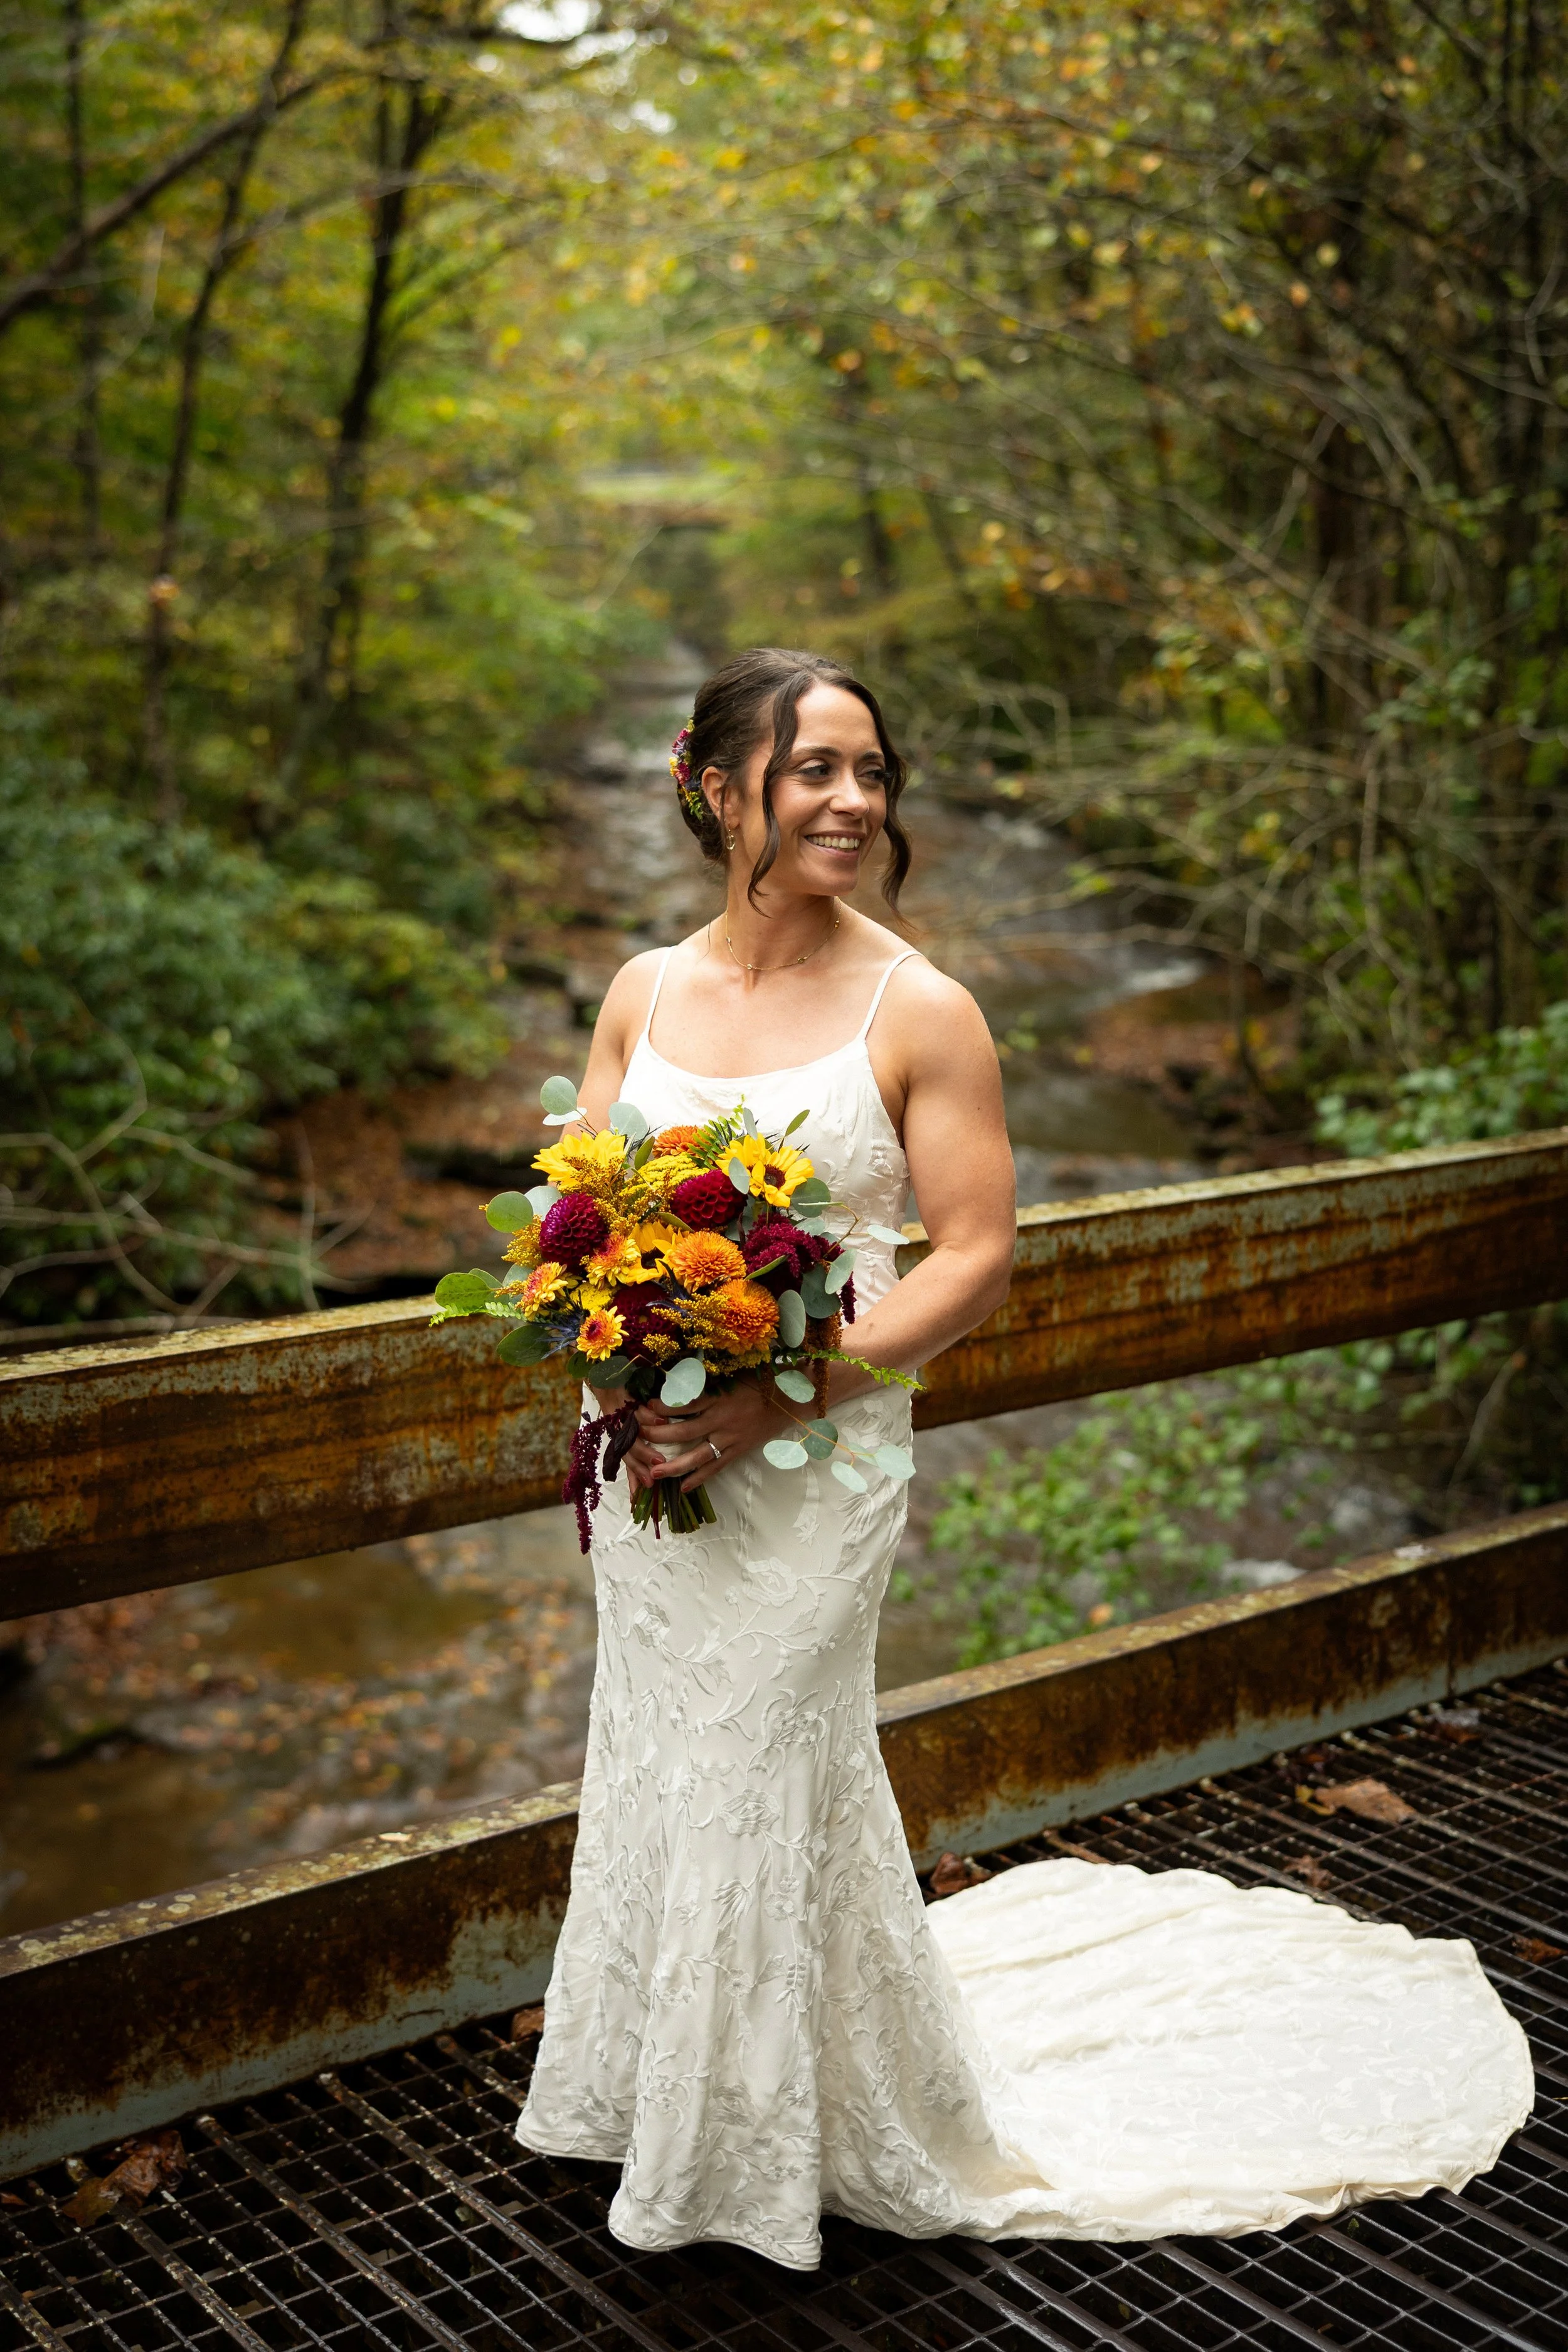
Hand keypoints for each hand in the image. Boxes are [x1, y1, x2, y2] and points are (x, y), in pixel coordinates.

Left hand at [628, 1374, 794, 1494]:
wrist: (789, 1399)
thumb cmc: (759, 1381)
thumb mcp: (731, 1374)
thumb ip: (706, 1381)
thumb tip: (676, 1381)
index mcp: (718, 1397)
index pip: (683, 1403)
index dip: (662, 1406)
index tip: (645, 1406)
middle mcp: (721, 1420)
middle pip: (683, 1431)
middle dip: (658, 1436)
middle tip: (638, 1439)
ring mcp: (729, 1439)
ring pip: (697, 1455)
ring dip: (674, 1465)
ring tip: (654, 1472)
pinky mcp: (738, 1451)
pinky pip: (716, 1467)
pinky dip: (700, 1478)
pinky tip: (683, 1488)